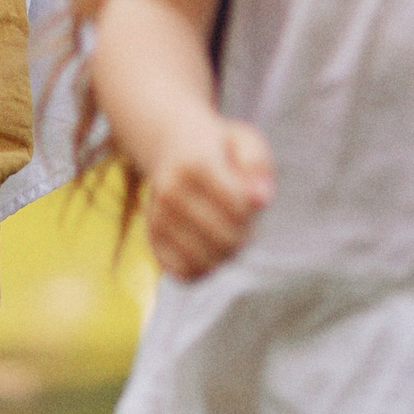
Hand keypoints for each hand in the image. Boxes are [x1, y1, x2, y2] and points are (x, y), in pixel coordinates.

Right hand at [138, 111, 272, 282]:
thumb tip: (261, 200)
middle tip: (242, 219)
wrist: (169, 144)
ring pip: (207, 260)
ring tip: (227, 232)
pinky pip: (184, 272)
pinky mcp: (152, 237)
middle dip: (245, 235)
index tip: (249, 198)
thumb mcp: (244, 141)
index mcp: (195, 163)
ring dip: (227, 254)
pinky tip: (209, 248)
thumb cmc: (219, 148)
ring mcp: (157, 216)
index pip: (238, 208)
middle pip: (226, 239)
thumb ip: (258, 166)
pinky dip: (205, 268)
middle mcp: (169, 191)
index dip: (253, 211)